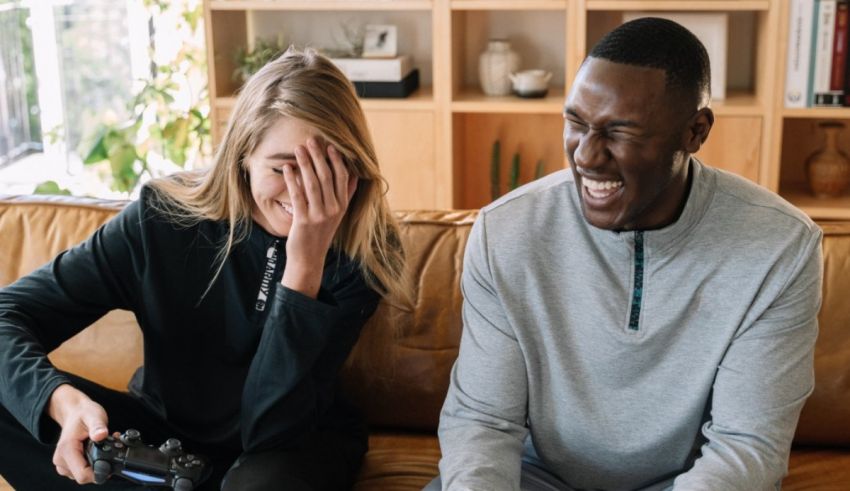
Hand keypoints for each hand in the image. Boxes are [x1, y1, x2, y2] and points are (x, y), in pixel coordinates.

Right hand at [47, 384, 108, 483]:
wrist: (75, 412)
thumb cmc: (83, 413)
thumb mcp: (94, 416)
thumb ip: (98, 426)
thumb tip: (101, 435)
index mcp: (66, 450)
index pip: (82, 475)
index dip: (99, 471)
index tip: (110, 459)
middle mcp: (61, 460)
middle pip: (85, 476)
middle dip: (99, 465)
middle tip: (107, 448)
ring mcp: (64, 465)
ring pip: (85, 474)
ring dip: (96, 463)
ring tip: (101, 447)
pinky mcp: (68, 466)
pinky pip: (83, 470)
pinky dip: (92, 463)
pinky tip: (96, 451)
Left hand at [281, 138, 357, 297]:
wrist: (309, 258)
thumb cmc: (321, 233)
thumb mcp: (338, 215)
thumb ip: (346, 195)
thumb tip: (355, 175)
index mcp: (342, 206)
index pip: (342, 178)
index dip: (336, 160)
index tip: (329, 146)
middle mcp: (333, 209)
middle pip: (327, 177)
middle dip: (318, 157)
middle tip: (311, 140)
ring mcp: (319, 215)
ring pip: (312, 183)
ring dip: (305, 164)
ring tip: (298, 149)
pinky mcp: (304, 221)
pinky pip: (297, 195)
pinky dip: (292, 180)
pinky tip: (287, 168)